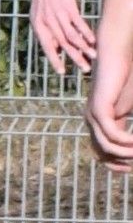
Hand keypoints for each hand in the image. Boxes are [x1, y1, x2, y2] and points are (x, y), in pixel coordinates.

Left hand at [30, 0, 94, 74]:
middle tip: (85, 69)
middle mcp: (46, 22)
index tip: (61, 72)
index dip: (54, 60)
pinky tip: (93, 41)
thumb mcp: (38, 17)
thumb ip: (46, 33)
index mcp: (37, 26)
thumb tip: (56, 50)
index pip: (46, 47)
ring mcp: (57, 15)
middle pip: (62, 44)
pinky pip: (78, 24)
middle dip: (75, 58)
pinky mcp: (68, 7)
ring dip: (84, 48)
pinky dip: (86, 33)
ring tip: (93, 56)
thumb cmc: (43, 0)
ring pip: (72, 36)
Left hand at [86, 56, 132, 171]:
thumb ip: (130, 127)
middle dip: (124, 163)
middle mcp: (93, 122)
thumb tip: (132, 141)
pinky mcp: (99, 108)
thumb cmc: (127, 78)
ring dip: (128, 154)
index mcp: (101, 123)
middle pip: (102, 155)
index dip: (120, 166)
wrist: (117, 56)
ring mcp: (93, 116)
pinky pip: (111, 134)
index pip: (104, 155)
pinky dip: (126, 142)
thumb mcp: (131, 107)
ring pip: (106, 148)